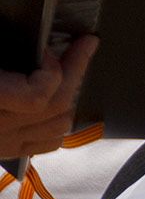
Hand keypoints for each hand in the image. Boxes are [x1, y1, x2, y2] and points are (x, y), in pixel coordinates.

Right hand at [0, 37, 96, 159]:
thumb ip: (10, 58)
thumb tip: (42, 47)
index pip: (37, 98)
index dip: (51, 71)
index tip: (47, 50)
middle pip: (56, 107)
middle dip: (75, 72)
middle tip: (83, 46)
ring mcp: (4, 144)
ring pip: (59, 127)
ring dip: (70, 97)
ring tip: (68, 71)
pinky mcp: (7, 151)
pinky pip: (48, 142)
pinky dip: (59, 121)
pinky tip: (56, 99)